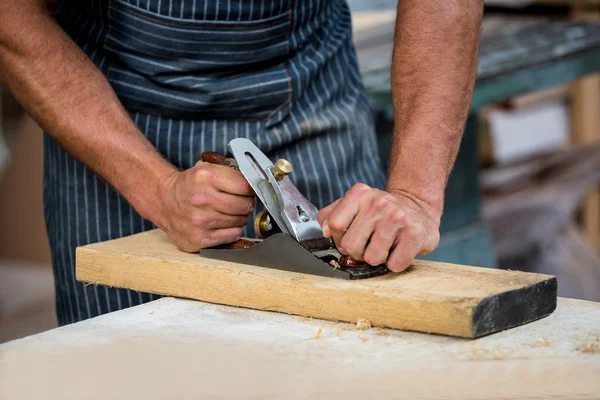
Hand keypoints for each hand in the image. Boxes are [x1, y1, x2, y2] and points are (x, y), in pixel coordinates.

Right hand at [155, 161, 255, 251]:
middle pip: (245, 205)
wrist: (164, 201)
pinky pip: (233, 235)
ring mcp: (200, 220)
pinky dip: (232, 230)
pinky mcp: (200, 238)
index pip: (245, 185)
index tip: (248, 190)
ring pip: (241, 221)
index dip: (251, 188)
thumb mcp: (206, 169)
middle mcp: (202, 198)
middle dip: (246, 203)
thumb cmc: (190, 185)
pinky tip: (222, 224)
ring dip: (239, 217)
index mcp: (205, 176)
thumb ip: (232, 172)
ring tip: (227, 212)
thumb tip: (259, 178)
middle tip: (239, 202)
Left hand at [317, 184, 439, 271]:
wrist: (419, 209)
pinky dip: (395, 263)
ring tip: (385, 245)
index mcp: (360, 194)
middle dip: (358, 252)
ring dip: (378, 258)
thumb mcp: (355, 205)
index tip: (348, 237)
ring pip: (372, 258)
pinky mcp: (415, 233)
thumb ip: (333, 214)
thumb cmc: (382, 212)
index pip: (334, 224)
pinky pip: (394, 264)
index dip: (339, 238)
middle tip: (369, 244)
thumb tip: (325, 231)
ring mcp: (397, 217)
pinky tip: (399, 249)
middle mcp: (378, 202)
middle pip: (350, 245)